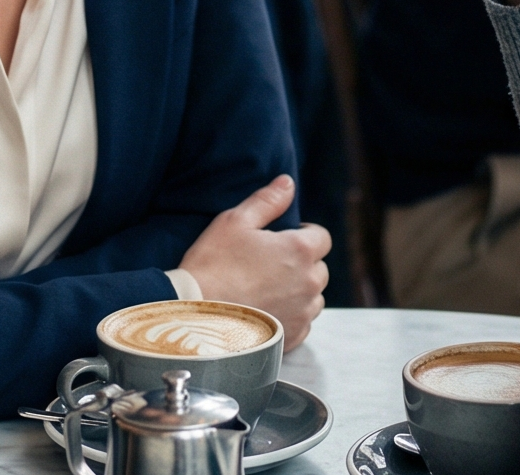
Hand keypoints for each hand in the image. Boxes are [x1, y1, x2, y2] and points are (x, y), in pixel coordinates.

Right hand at [179, 175, 329, 349]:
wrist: (198, 315)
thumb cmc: (214, 264)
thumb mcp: (236, 221)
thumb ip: (267, 200)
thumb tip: (288, 183)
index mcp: (300, 250)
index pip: (322, 237)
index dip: (304, 233)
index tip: (284, 237)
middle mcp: (309, 283)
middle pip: (320, 268)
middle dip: (303, 262)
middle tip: (272, 262)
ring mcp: (303, 313)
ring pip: (314, 297)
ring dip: (300, 290)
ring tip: (270, 288)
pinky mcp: (293, 337)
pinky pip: (304, 323)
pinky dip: (292, 316)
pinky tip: (268, 310)